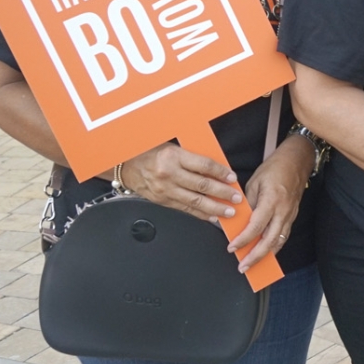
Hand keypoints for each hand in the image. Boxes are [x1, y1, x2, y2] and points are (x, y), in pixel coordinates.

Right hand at [120, 144, 240, 220]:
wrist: (126, 165)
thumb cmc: (151, 152)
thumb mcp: (173, 147)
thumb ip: (193, 156)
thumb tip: (218, 167)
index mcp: (174, 156)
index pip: (204, 166)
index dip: (221, 172)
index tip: (232, 178)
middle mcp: (169, 174)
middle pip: (202, 186)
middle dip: (223, 193)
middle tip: (236, 198)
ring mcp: (165, 190)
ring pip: (195, 201)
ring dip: (215, 207)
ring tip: (229, 211)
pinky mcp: (162, 201)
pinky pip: (185, 209)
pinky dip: (200, 214)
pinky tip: (212, 217)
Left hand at [227, 136, 313, 270]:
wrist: (297, 160)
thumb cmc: (275, 168)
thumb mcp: (255, 181)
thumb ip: (248, 203)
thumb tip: (238, 220)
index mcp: (272, 200)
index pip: (256, 226)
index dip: (243, 239)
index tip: (231, 247)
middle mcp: (283, 210)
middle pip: (270, 240)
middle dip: (255, 256)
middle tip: (243, 267)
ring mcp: (290, 214)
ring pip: (279, 241)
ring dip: (265, 255)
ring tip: (253, 265)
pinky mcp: (293, 216)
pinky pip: (283, 236)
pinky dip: (274, 247)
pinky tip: (265, 253)